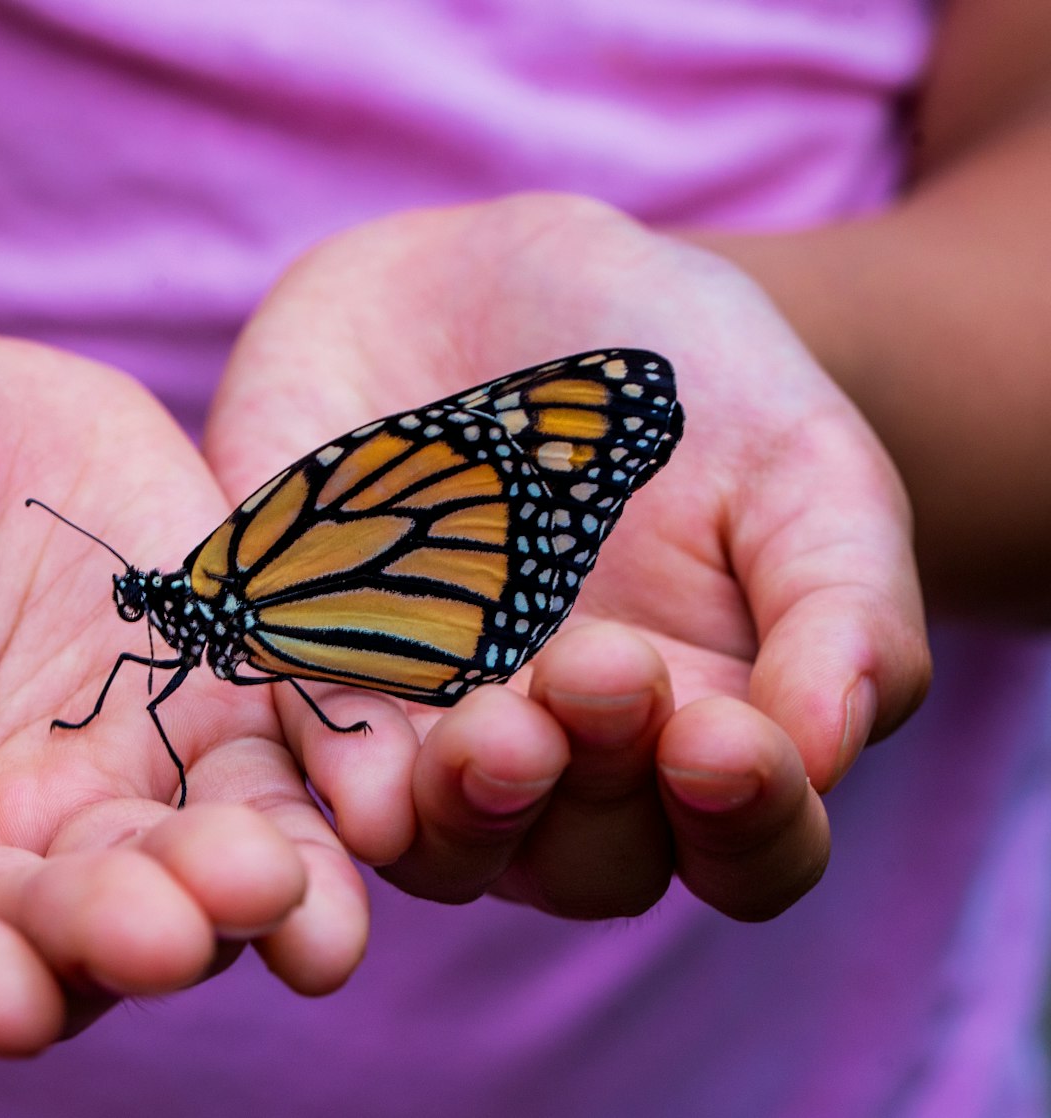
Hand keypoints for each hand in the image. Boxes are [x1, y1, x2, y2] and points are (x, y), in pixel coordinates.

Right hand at [0, 315, 365, 1052]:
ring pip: (176, 875)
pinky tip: (370, 819)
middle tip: (170, 931)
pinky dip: (320, 807)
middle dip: (109, 937)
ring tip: (280, 890)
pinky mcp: (206, 716)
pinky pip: (271, 776)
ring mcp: (104, 793)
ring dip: (233, 900)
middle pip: (46, 932)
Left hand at [205, 195, 930, 920]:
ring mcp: (433, 728)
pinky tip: (363, 771)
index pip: (747, 849)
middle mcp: (566, 763)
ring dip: (468, 811)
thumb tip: (825, 749)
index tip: (725, 739)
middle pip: (587, 863)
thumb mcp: (803, 464)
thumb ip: (842, 605)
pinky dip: (337, 769)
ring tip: (492, 731)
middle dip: (595, 790)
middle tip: (597, 669)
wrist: (510, 280)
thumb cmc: (689, 382)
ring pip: (445, 844)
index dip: (748, 823)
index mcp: (704, 732)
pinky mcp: (313, 670)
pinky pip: (314, 751)